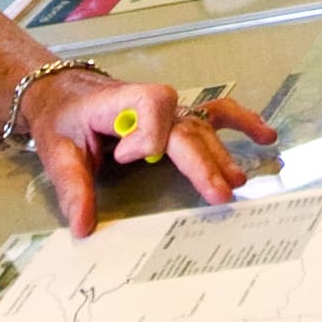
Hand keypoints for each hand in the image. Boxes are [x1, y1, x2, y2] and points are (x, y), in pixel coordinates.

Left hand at [25, 75, 277, 234]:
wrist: (63, 94)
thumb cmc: (62, 118)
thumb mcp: (56, 151)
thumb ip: (72, 187)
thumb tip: (83, 227)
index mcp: (123, 102)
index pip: (150, 110)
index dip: (145, 135)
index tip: (123, 156)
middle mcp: (153, 105)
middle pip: (186, 128)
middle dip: (203, 161)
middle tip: (220, 193)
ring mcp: (169, 112)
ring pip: (203, 128)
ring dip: (222, 154)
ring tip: (237, 181)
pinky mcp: (177, 120)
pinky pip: (215, 115)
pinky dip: (241, 122)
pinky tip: (265, 136)